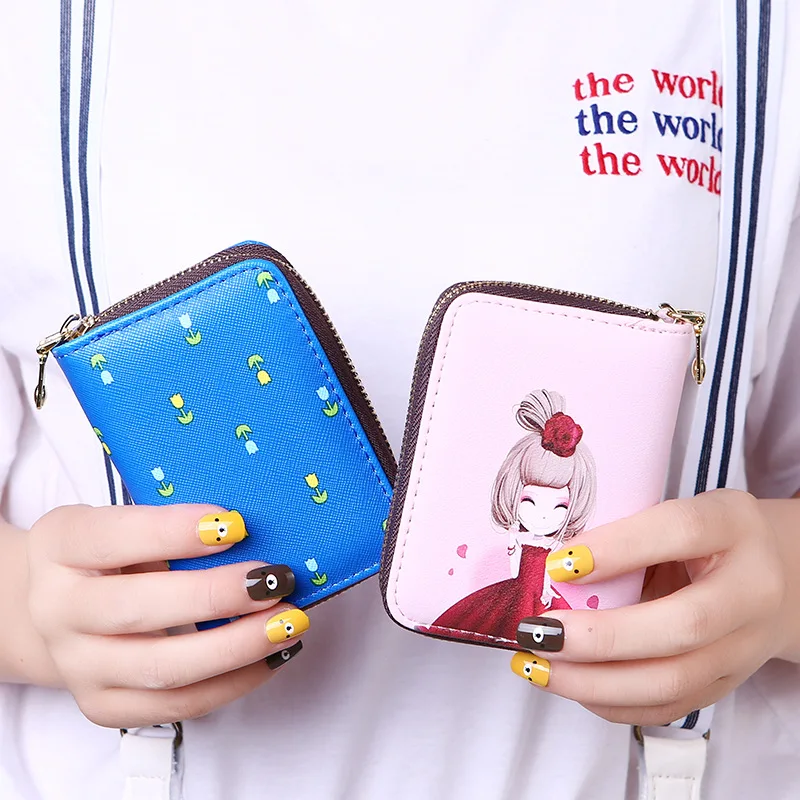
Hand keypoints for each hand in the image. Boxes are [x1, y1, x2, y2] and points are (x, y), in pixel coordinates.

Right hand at [26, 504, 306, 727]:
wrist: (55, 607)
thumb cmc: (109, 553)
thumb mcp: (123, 520)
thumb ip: (172, 524)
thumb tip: (251, 530)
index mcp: (62, 545)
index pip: (115, 538)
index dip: (175, 532)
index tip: (235, 525)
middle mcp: (58, 609)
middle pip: (138, 610)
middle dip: (216, 596)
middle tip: (274, 580)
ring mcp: (78, 666)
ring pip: (162, 669)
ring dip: (236, 647)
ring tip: (288, 623)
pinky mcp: (104, 705)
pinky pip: (176, 706)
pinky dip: (232, 683)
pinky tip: (272, 655)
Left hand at [510, 489, 790, 725]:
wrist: (780, 575)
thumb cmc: (708, 537)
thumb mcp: (677, 512)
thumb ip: (627, 533)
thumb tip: (554, 569)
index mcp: (732, 525)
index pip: (680, 531)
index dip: (618, 548)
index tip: (559, 564)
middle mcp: (750, 589)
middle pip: (682, 626)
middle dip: (598, 637)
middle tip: (538, 631)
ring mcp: (743, 646)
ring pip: (672, 681)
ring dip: (593, 681)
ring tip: (538, 666)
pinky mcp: (726, 684)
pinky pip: (667, 707)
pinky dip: (611, 702)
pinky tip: (570, 685)